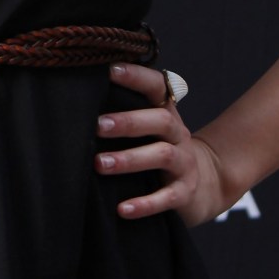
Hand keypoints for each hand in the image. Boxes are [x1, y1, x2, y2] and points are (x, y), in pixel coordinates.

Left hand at [95, 63, 230, 226]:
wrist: (204, 184)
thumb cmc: (158, 151)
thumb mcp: (148, 130)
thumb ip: (124, 115)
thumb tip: (75, 103)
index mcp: (165, 113)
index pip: (156, 86)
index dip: (136, 76)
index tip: (110, 70)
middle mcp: (177, 134)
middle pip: (160, 120)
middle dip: (128, 122)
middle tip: (97, 126)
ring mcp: (184, 163)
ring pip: (162, 155)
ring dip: (130, 159)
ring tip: (100, 164)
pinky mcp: (185, 192)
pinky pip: (167, 197)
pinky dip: (145, 204)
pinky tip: (123, 209)